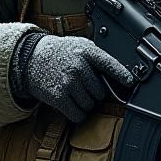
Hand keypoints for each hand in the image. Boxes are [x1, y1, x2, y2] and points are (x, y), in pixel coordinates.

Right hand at [14, 34, 133, 123]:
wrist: (31, 57)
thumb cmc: (59, 52)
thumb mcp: (80, 45)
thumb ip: (97, 56)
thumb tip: (117, 73)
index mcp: (87, 52)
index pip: (110, 65)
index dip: (122, 75)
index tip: (130, 83)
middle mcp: (79, 67)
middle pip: (100, 92)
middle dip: (95, 92)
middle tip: (83, 85)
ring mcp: (68, 83)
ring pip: (90, 105)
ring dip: (85, 103)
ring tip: (74, 92)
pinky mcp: (59, 97)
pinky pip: (78, 115)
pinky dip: (77, 113)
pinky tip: (70, 103)